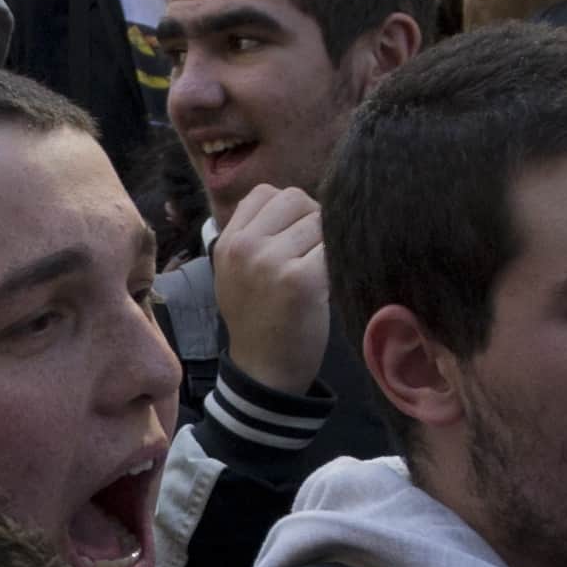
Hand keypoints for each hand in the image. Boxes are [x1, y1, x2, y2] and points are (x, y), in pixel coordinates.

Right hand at [208, 184, 331, 396]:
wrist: (264, 373)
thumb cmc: (258, 321)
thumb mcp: (236, 273)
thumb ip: (256, 235)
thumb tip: (301, 202)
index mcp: (228, 242)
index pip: (266, 193)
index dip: (289, 210)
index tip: (295, 237)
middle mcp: (245, 246)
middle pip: (296, 199)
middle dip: (313, 220)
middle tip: (314, 253)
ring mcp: (271, 261)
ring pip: (319, 220)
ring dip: (327, 242)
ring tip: (319, 272)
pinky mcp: (301, 279)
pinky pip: (333, 247)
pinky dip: (338, 260)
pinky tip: (330, 282)